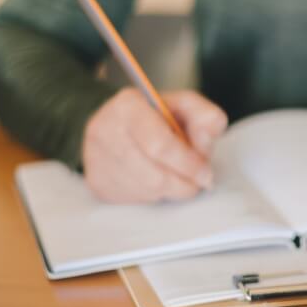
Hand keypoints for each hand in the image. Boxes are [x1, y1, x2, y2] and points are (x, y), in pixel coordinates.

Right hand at [82, 88, 227, 202]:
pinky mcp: (97, 183)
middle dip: (183, 183)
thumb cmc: (157, 118)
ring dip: (170, 190)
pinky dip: (154, 195)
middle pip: (153, 175)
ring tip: (177, 176)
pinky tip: (157, 180)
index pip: (159, 145)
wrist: (118, 126)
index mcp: (127, 106)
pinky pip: (135, 200)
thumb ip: (205, 116)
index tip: (205, 174)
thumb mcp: (184, 107)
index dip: (188, 164)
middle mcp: (104, 130)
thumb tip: (211, 131)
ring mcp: (96, 159)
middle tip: (197, 182)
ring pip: (146, 191)